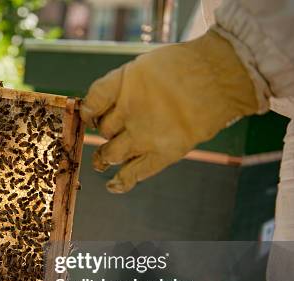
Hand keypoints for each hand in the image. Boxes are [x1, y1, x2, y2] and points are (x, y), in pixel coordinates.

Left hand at [81, 30, 258, 192]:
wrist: (222, 76)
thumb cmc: (185, 67)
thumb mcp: (145, 66)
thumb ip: (121, 87)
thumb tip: (101, 108)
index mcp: (124, 83)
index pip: (92, 101)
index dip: (88, 111)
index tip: (91, 114)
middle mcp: (130, 109)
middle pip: (104, 130)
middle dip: (107, 131)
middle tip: (115, 130)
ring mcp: (145, 134)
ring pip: (111, 154)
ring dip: (107, 156)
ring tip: (106, 158)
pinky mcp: (163, 153)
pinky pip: (133, 174)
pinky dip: (121, 182)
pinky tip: (113, 185)